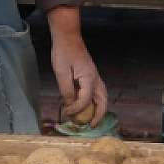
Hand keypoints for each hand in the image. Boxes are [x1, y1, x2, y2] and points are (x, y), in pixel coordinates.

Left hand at [46, 6, 106, 127]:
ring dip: (98, 109)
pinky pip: (96, 92)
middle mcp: (95, 78)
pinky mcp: (91, 75)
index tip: (66, 113)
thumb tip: (70, 105)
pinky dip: (94, 101)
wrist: (68, 37)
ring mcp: (95, 76)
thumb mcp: (61, 72)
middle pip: (102, 101)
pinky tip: (86, 106)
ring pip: (102, 96)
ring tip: (91, 119)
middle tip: (91, 126)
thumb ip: (67, 90)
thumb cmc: (63, 53)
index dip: (76, 109)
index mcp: (89, 78)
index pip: (86, 100)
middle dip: (98, 115)